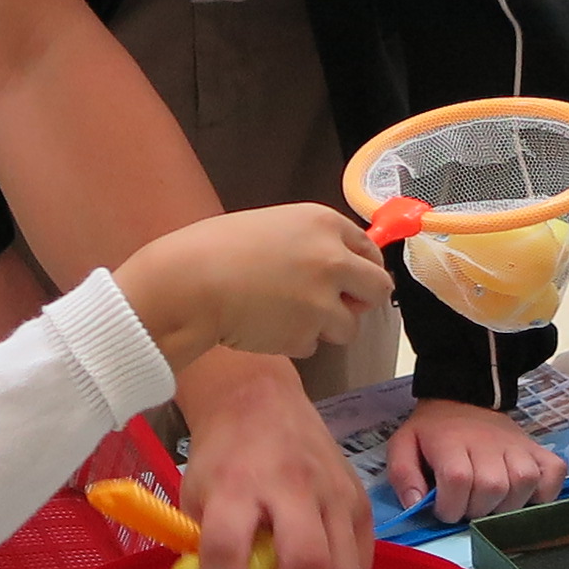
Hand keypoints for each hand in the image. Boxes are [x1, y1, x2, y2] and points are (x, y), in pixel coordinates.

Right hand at [113, 206, 389, 372]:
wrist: (189, 284)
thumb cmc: (216, 249)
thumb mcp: (274, 226)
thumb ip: (312, 243)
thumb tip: (339, 267)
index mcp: (323, 223)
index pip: (370, 249)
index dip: (362, 268)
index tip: (353, 280)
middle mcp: (333, 259)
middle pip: (379, 290)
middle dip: (361, 301)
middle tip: (337, 306)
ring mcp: (323, 300)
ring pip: (349, 326)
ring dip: (325, 327)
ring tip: (286, 316)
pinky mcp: (307, 334)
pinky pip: (313, 345)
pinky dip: (294, 341)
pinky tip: (266, 325)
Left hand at [179, 354, 366, 568]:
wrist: (261, 401)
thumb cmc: (223, 455)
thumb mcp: (194, 495)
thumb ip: (200, 549)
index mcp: (236, 483)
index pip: (228, 550)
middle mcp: (290, 486)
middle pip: (305, 564)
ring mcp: (333, 492)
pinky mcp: (360, 499)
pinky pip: (362, 561)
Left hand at [385, 396, 565, 523]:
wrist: (464, 399)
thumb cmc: (433, 431)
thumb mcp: (403, 445)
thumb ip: (402, 475)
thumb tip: (416, 504)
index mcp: (452, 442)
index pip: (459, 480)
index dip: (450, 506)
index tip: (444, 509)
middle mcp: (489, 443)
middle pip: (492, 487)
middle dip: (476, 510)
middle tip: (467, 506)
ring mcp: (518, 446)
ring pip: (523, 484)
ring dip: (506, 505)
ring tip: (491, 503)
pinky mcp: (538, 450)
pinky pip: (553, 475)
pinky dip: (544, 492)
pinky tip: (524, 497)